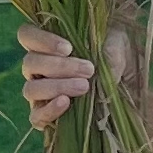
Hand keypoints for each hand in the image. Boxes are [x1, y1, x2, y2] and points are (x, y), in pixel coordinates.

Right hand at [20, 24, 152, 152]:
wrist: (126, 80)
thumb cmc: (114, 54)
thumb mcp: (112, 44)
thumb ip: (101, 50)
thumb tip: (92, 68)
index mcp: (45, 44)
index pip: (26, 35)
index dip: (41, 40)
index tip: (69, 48)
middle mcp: (36, 68)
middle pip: (30, 63)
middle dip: (60, 67)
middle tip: (89, 70)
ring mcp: (38, 92)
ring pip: (31, 89)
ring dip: (57, 86)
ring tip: (84, 87)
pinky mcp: (45, 115)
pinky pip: (36, 116)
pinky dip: (49, 110)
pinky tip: (66, 103)